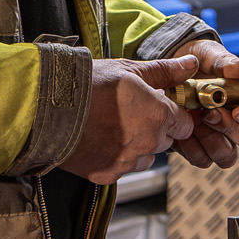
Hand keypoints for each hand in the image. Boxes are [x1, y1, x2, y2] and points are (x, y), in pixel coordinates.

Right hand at [60, 57, 196, 181]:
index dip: (173, 114)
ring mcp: (127, 162)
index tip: (159, 107)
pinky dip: (114, 158)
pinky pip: (121, 169)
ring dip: (136, 146)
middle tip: (129, 113)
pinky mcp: (107, 175)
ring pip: (144, 157)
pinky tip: (99, 140)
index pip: (184, 124)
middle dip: (154, 129)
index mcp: (159, 115)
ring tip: (111, 126)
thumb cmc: (87, 84)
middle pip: (165, 141)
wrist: (47, 107)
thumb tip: (191, 64)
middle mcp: (148, 142)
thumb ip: (165, 70)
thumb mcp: (129, 70)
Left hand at [167, 37, 238, 170]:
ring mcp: (221, 139)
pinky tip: (181, 130)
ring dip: (212, 141)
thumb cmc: (197, 62)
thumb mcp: (209, 55)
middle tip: (210, 114)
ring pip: (228, 156)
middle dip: (232, 130)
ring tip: (195, 120)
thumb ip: (226, 62)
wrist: (168, 73)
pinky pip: (202, 160)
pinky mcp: (200, 149)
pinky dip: (191, 148)